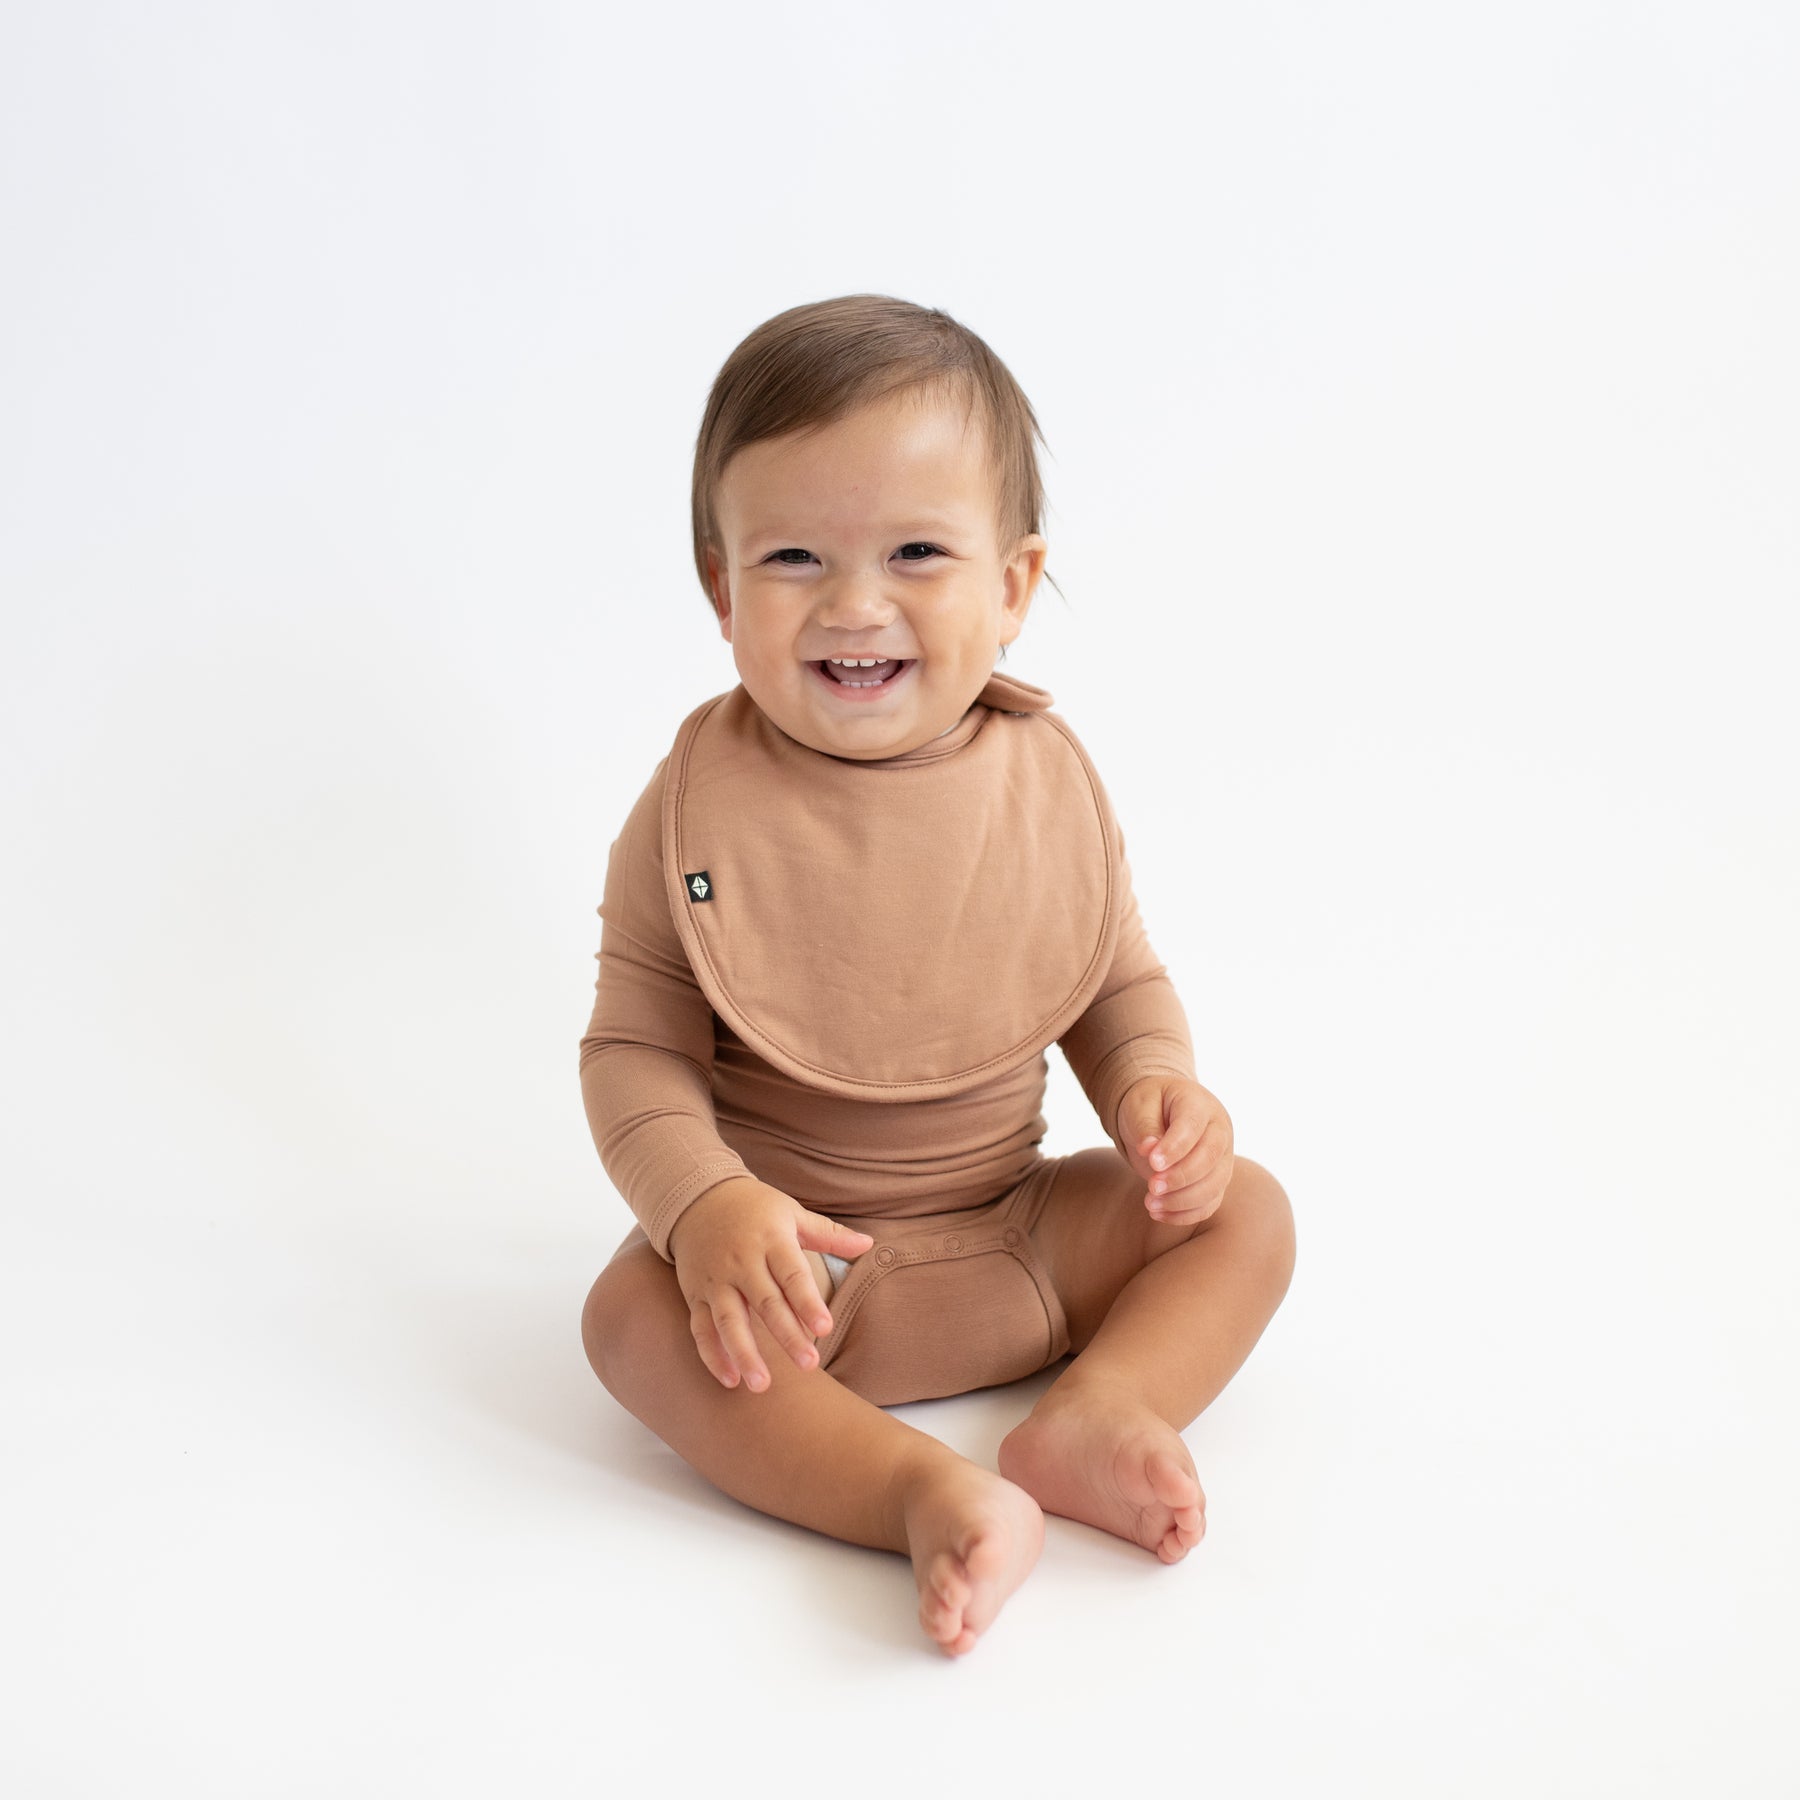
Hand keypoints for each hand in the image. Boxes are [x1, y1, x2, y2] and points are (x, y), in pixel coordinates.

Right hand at [667, 1176, 874, 1392]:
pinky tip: (730, 1380)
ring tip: (762, 1385)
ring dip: (744, 1354)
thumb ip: (828, 1234)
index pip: (792, 1275)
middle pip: (765, 1303)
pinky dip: (713, 1355)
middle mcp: (742, 1262)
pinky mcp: (696, 1294)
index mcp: (771, 1240)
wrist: (697, 1197)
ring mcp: (716, 1280)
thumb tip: (869, 1243)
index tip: (825, 1328)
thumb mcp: (791, 1212)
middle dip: (786, 1335)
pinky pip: (701, 1328)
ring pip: (729, 1321)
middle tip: (808, 1365)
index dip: (808, 1302)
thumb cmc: (754, 1208)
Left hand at [1117, 1076, 1233, 1226]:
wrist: (1161, 1111)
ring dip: (1182, 1200)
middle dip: (1180, 1177)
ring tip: (1150, 1204)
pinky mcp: (1217, 1180)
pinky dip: (1185, 1214)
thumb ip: (1145, 1126)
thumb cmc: (1150, 1104)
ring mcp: (1222, 1156)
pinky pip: (1209, 1203)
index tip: (1153, 1163)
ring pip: (1214, 1185)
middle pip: (1210, 1158)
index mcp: (1199, 1104)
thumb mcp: (1139, 1105)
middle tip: (1152, 1187)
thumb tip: (1149, 1149)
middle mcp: (1219, 1130)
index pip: (1193, 1127)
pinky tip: (1158, 1214)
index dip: (1175, 1148)